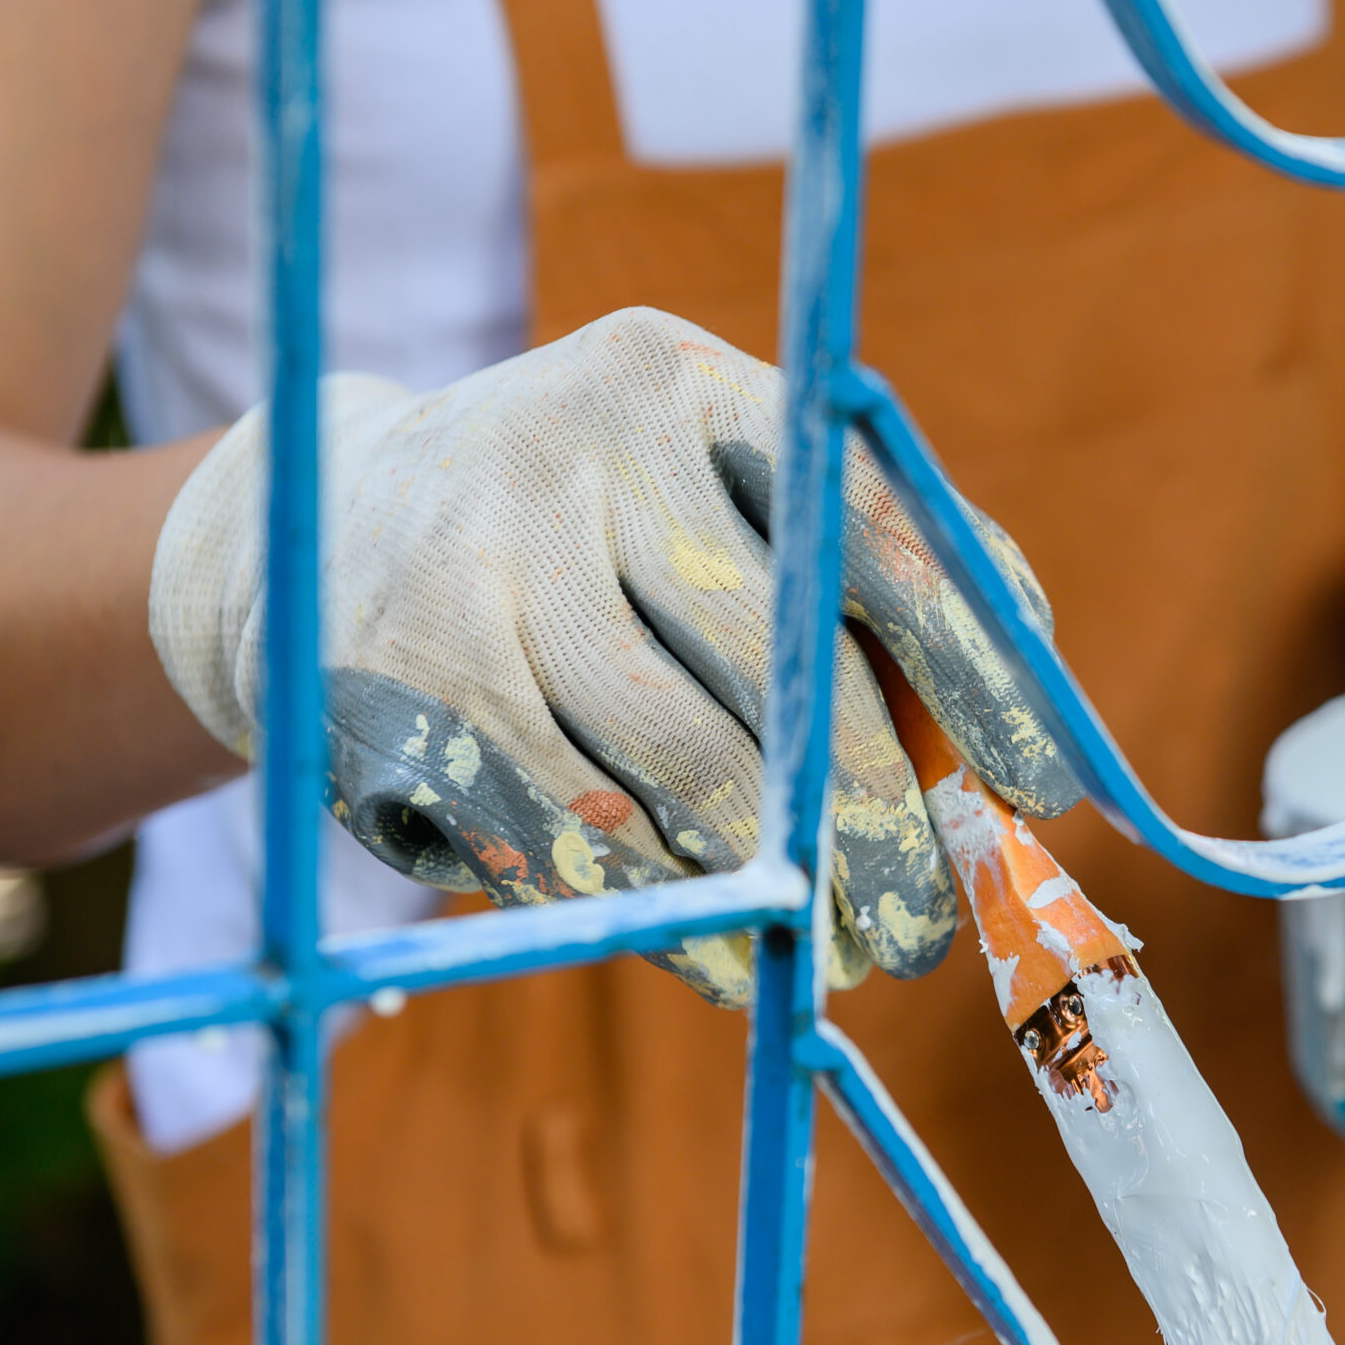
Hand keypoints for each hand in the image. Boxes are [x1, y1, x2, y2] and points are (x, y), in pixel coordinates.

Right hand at [148, 307, 1077, 1003]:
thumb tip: (1000, 763)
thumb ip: (839, 594)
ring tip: (844, 956)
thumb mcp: (696, 503)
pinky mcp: (405, 682)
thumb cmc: (575, 542)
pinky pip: (571, 832)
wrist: (302, 530)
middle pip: (773, 661)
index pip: (865, 522)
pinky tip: (729, 960)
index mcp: (685, 383)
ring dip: (776, 885)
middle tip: (931, 924)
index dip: (972, 662)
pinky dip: (669, 916)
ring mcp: (479, 559)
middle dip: (871, 817)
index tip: (1042, 784)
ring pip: (672, 763)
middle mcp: (577, 445)